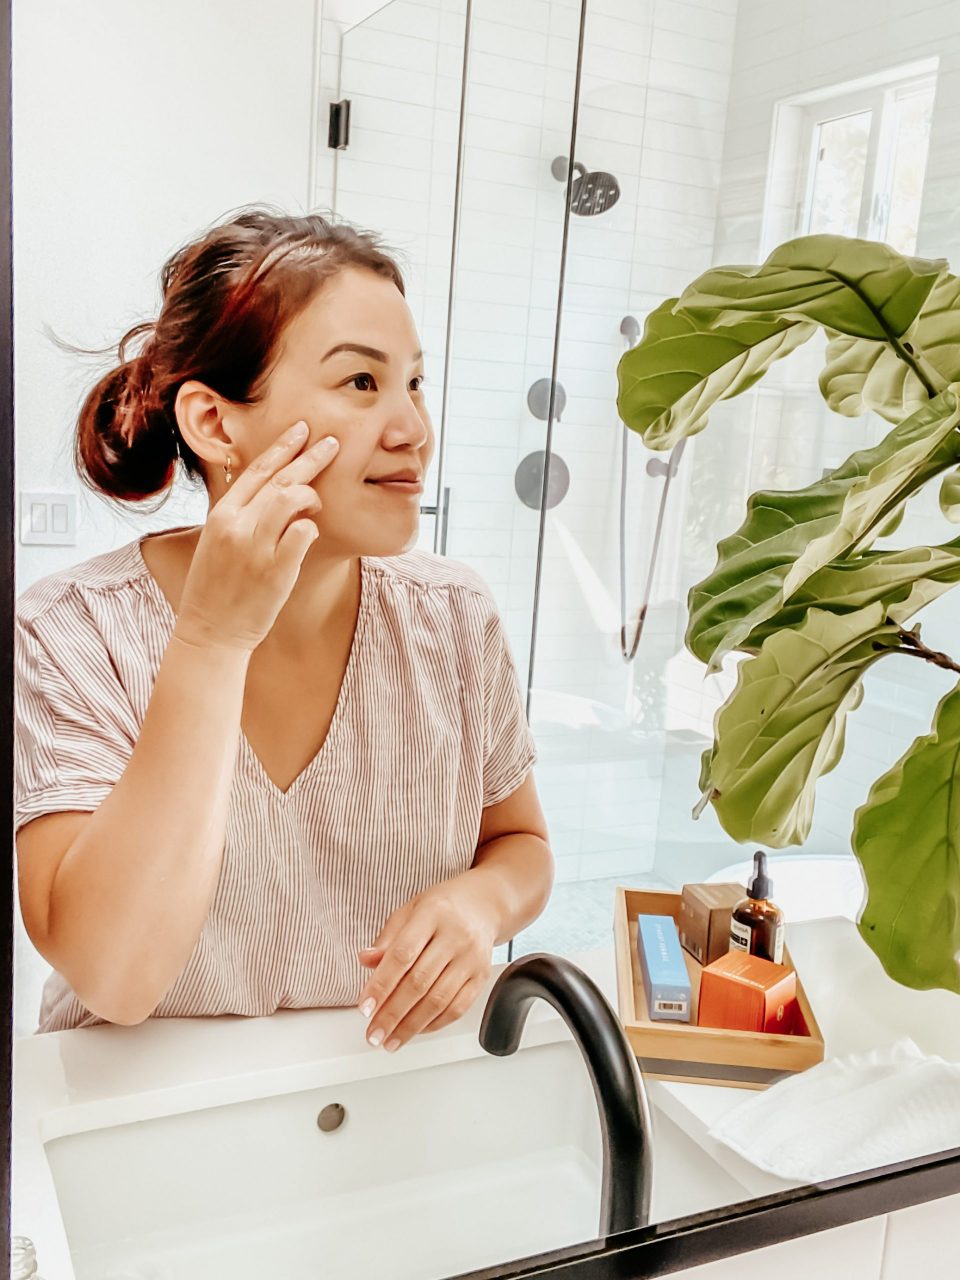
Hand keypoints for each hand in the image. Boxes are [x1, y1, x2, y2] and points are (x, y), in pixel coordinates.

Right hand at [175, 420, 339, 652]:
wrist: (210, 631)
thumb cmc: (217, 589)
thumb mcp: (218, 542)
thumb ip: (241, 516)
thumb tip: (271, 492)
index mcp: (221, 515)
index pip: (256, 470)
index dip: (282, 447)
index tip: (301, 430)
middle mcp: (236, 526)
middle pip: (279, 478)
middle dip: (309, 457)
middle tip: (333, 443)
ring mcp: (255, 547)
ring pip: (291, 499)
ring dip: (311, 495)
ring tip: (317, 503)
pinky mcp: (275, 570)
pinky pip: (303, 532)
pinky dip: (310, 528)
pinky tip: (309, 534)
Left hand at [356, 876, 498, 1051]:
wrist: (483, 905)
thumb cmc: (442, 908)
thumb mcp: (410, 911)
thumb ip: (388, 939)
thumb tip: (365, 961)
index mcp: (432, 914)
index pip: (403, 955)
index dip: (381, 984)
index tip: (365, 1007)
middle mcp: (455, 936)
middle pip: (420, 982)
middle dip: (392, 1014)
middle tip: (374, 1033)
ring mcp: (471, 958)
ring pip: (439, 1000)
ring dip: (411, 1026)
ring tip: (390, 1040)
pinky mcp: (482, 976)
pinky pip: (457, 1007)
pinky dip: (434, 1024)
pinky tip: (416, 1030)